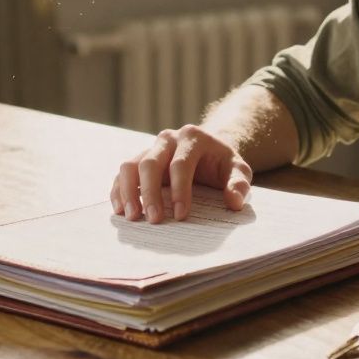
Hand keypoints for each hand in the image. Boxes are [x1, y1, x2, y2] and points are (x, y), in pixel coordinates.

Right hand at [110, 124, 252, 222]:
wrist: (209, 151)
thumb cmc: (223, 163)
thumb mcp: (238, 170)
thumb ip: (239, 184)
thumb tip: (234, 202)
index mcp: (193, 138)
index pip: (181, 164)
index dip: (179, 190)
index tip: (181, 215)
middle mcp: (168, 139)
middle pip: (150, 162)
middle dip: (150, 193)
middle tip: (154, 220)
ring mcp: (151, 148)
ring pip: (130, 165)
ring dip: (128, 191)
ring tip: (132, 217)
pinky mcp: (139, 160)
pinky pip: (122, 173)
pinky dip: (119, 191)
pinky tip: (121, 210)